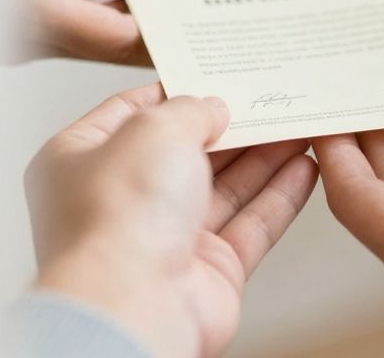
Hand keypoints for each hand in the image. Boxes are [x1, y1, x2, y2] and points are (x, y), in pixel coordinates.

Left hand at [26, 84, 317, 357]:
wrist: (133, 307)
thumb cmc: (117, 219)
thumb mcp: (152, 130)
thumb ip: (187, 110)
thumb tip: (211, 107)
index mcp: (80, 159)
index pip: (130, 112)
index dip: (176, 92)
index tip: (216, 75)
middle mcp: (119, 199)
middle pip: (184, 151)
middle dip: (231, 126)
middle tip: (270, 98)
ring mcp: (162, 237)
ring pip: (223, 188)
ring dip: (263, 156)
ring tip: (300, 125)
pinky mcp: (205, 271)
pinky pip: (249, 225)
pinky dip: (277, 197)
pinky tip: (303, 169)